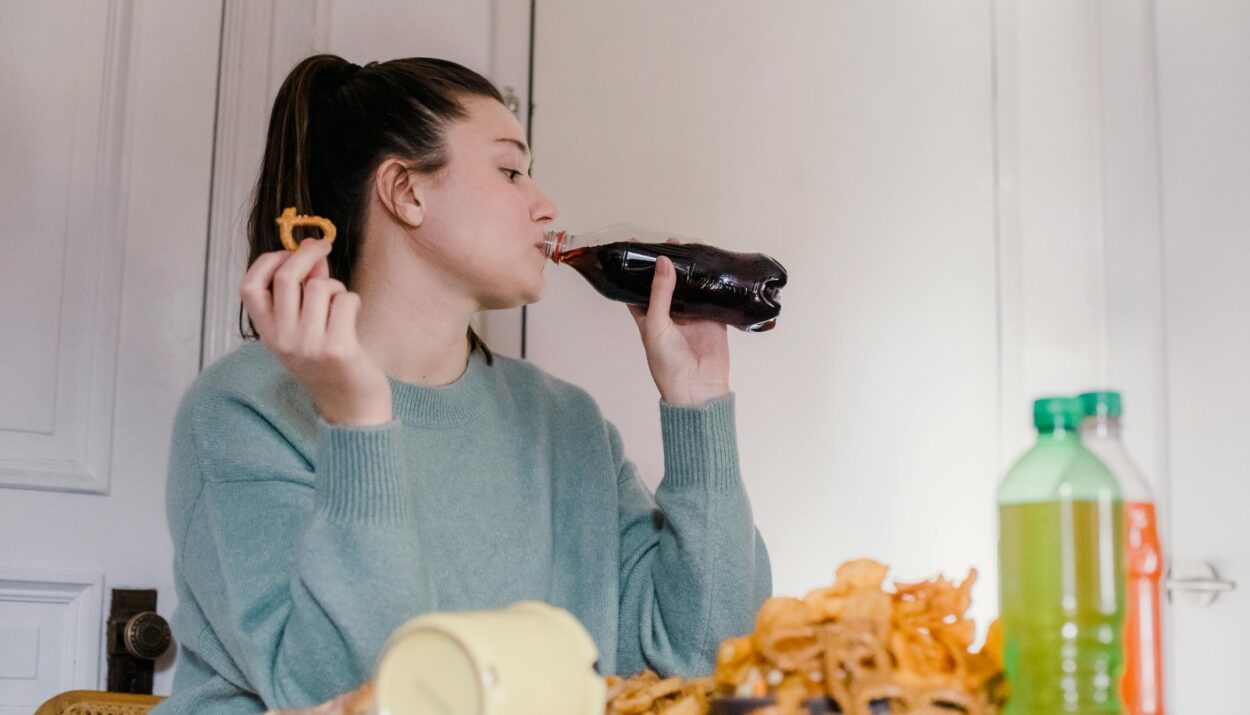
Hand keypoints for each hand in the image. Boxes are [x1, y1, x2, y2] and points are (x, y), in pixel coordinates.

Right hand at [239, 239, 392, 425]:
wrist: (350, 407)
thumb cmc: (328, 363)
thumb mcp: (303, 330)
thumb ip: (302, 291)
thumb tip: (311, 249)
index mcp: (267, 334)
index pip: (248, 288)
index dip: (266, 261)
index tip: (287, 252)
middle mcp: (282, 340)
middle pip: (286, 277)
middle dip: (307, 254)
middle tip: (322, 246)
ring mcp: (308, 345)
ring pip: (319, 287)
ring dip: (335, 286)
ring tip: (340, 305)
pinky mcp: (337, 348)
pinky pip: (344, 300)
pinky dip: (352, 300)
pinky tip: (353, 317)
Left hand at [628, 251, 730, 406]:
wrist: (697, 389)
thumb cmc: (667, 365)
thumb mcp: (656, 325)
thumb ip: (659, 293)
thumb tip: (663, 262)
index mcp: (648, 317)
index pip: (638, 287)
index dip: (637, 268)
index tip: (636, 245)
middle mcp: (670, 315)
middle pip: (667, 283)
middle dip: (668, 264)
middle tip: (671, 241)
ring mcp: (692, 316)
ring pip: (690, 286)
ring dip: (691, 270)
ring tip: (691, 246)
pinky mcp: (712, 320)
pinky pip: (712, 297)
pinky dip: (713, 283)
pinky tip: (713, 265)